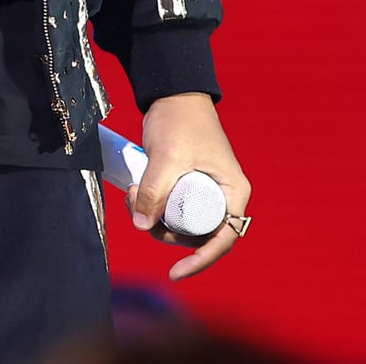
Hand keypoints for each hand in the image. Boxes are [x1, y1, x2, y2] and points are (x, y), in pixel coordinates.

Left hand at [127, 91, 250, 280]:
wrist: (173, 93)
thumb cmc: (180, 120)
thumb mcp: (166, 157)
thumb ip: (154, 189)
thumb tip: (142, 225)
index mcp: (233, 192)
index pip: (224, 238)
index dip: (202, 260)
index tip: (176, 272)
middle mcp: (224, 196)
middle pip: (198, 235)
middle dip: (165, 233)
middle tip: (137, 211)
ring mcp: (206, 192)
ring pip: (182, 224)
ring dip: (155, 219)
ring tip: (131, 194)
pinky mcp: (189, 186)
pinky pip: (173, 210)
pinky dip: (154, 208)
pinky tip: (134, 193)